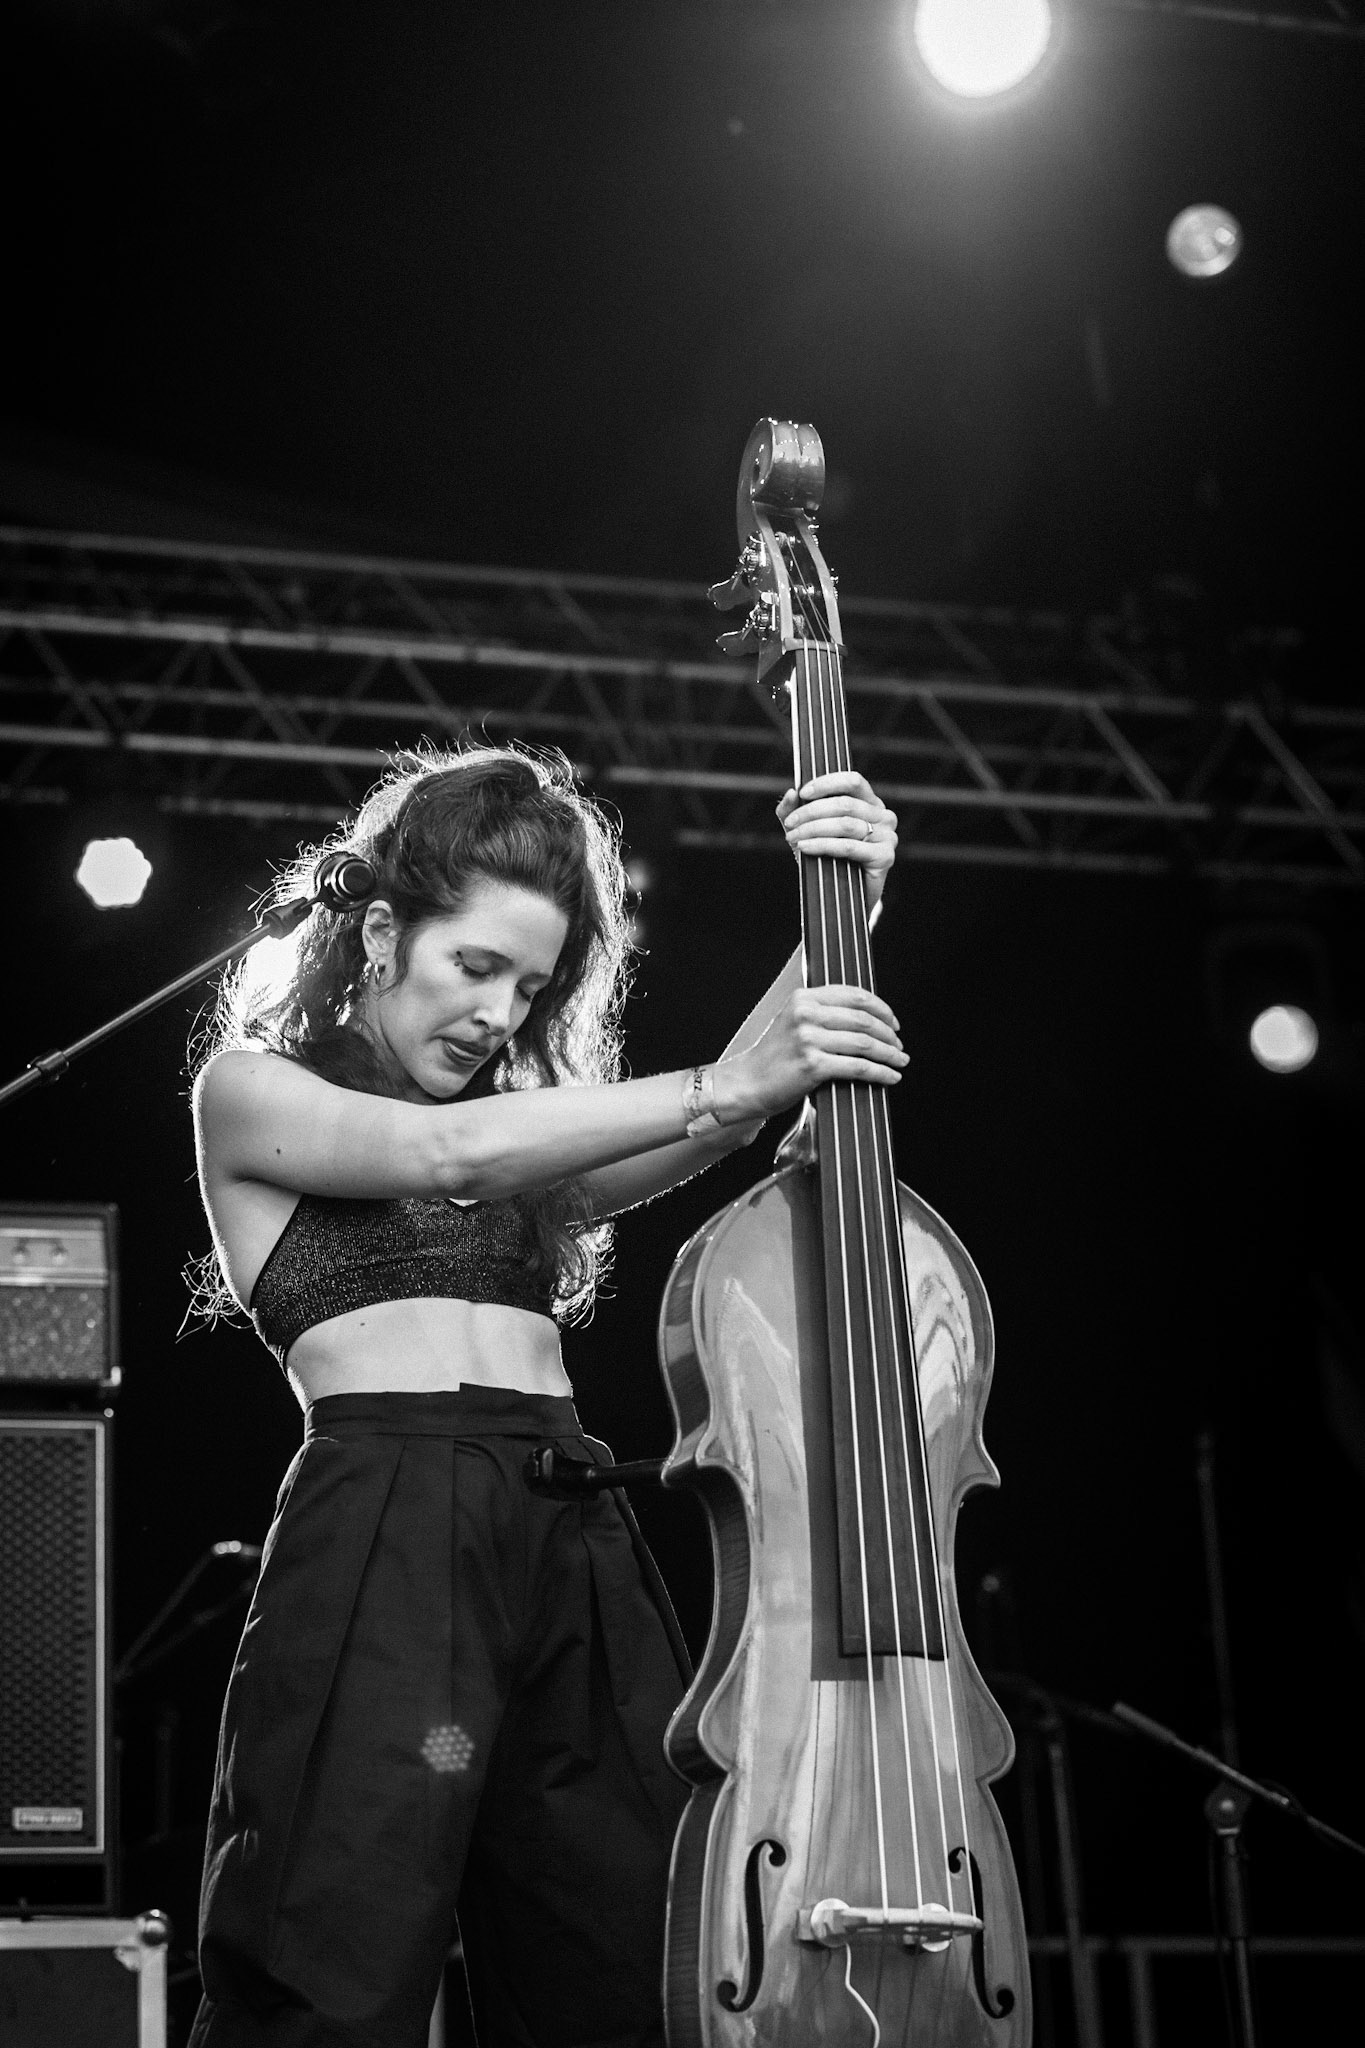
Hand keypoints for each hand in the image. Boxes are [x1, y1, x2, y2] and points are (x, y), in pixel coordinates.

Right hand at [714, 984, 906, 1122]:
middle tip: (899, 1045)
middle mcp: (806, 1015)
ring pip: (865, 1043)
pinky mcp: (813, 1065)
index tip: (893, 1021)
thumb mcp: (792, 1022)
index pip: (854, 995)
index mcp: (803, 999)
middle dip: (889, 1034)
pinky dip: (880, 1072)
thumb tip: (865, 1020)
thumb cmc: (771, 1058)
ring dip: (889, 1053)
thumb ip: (822, 1014)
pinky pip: (858, 1067)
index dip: (881, 1008)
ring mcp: (809, 1040)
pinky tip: (890, 1076)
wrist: (746, 1083)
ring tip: (900, 1060)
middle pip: (864, 1019)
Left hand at [776, 771, 897, 909]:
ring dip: (813, 829)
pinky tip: (804, 848)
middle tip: (790, 824)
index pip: (852, 781)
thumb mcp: (806, 829)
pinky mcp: (884, 856)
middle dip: (811, 812)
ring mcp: (887, 836)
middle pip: (844, 804)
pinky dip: (822, 845)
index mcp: (869, 802)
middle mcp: (883, 815)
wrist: (843, 896)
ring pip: (845, 824)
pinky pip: (849, 846)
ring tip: (793, 838)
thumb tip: (790, 793)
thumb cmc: (827, 857)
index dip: (826, 783)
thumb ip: (794, 810)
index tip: (802, 793)